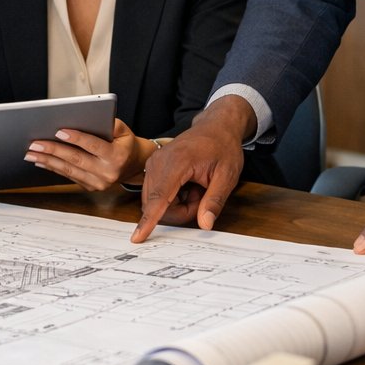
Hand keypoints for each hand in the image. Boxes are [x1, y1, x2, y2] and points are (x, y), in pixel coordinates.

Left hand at [24, 118, 149, 191]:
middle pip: (76, 159)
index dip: (76, 138)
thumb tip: (86, 117)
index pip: (93, 145)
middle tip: (35, 143)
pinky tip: (41, 160)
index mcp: (117, 156)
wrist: (134, 165)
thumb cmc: (125, 143)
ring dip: (48, 161)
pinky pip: (69, 176)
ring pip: (69, 170)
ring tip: (31, 153)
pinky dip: (53, 168)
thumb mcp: (123, 129)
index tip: (59, 131)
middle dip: (53, 150)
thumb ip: (108, 123)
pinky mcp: (90, 187)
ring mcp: (98, 183)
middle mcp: (108, 173)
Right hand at [132, 98, 251, 242]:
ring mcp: (154, 164)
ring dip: (177, 205)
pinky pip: (156, 194)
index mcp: (177, 162)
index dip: (148, 221)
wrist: (216, 127)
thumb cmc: (223, 147)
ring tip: (197, 188)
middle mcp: (159, 162)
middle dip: (180, 211)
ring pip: (155, 202)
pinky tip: (188, 185)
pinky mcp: (153, 167)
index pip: (159, 198)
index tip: (137, 238)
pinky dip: (172, 198)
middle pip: (156, 205)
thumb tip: (205, 224)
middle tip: (202, 197)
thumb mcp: (227, 176)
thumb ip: (214, 201)